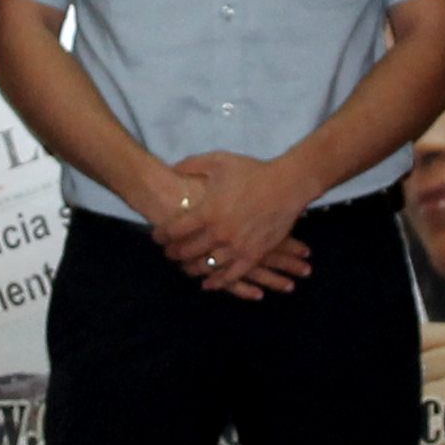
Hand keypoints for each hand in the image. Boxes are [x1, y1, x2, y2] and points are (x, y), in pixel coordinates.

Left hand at [160, 150, 314, 293]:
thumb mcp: (219, 161)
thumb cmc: (253, 172)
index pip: (174, 231)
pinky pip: (231, 276)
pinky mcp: (253, 256)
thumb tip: (172, 169)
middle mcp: (218, 233)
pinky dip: (217, 283)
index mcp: (207, 212)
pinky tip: (208, 283)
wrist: (287, 185)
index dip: (161, 236)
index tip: (157, 237)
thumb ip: (191, 165)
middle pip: (186, 251)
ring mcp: (236, 247)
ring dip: (192, 268)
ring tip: (186, 266)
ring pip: (206, 267)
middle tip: (168, 253)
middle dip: (173, 254)